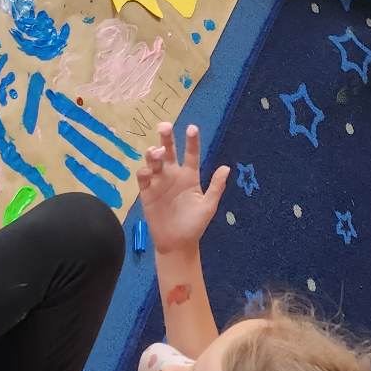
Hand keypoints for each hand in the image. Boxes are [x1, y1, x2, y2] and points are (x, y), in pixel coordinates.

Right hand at [137, 122, 228, 252]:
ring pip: (154, 161)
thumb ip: (216, 187)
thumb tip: (227, 167)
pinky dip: (143, 172)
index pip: (191, 154)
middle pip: (169, 151)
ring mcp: (159, 182)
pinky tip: (147, 172)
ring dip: (154, 154)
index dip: (191, 141)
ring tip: (156, 152)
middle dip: (166, 137)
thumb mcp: (208, 206)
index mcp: (190, 176)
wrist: (177, 244)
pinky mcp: (147, 192)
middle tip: (164, 126)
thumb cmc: (194, 225)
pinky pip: (143, 177)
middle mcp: (173, 174)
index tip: (192, 128)